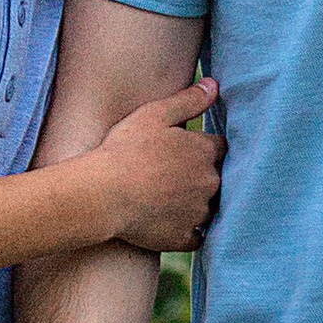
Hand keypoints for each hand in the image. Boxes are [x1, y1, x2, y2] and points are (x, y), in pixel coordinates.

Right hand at [86, 78, 220, 255]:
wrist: (101, 195)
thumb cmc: (124, 150)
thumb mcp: (154, 115)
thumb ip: (188, 100)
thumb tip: (215, 85)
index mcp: (204, 152)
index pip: (221, 148)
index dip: (205, 148)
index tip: (188, 151)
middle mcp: (209, 183)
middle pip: (218, 179)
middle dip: (203, 176)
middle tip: (174, 176)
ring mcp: (198, 213)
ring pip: (208, 208)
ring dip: (196, 205)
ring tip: (168, 200)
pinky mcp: (184, 237)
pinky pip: (195, 236)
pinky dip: (186, 232)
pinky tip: (169, 224)